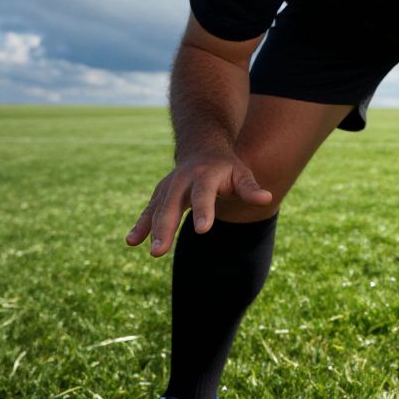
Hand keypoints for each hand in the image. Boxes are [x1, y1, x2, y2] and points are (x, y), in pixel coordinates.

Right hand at [125, 151, 272, 256]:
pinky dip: (141, 225)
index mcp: (206, 176)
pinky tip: (131, 241)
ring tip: (146, 249)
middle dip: (165, 227)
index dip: (203, 211)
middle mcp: (183, 180)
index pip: (204, 195)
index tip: (202, 230)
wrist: (203, 147)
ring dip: (150, 228)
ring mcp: (169, 186)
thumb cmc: (227, 167)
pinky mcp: (161, 194)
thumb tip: (266, 199)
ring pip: (158, 208)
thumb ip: (250, 188)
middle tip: (159, 251)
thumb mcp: (241, 173)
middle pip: (173, 204)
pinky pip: (149, 210)